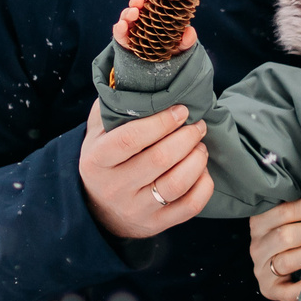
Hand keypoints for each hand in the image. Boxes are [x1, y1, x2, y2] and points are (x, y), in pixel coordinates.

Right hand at [81, 104, 211, 238]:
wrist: (98, 209)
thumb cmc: (105, 160)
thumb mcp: (98, 133)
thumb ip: (114, 106)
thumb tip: (137, 76)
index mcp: (97, 161)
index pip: (130, 139)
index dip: (160, 122)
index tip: (181, 110)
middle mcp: (115, 187)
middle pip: (160, 159)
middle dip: (187, 137)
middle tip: (197, 125)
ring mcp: (136, 209)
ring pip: (177, 183)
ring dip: (197, 158)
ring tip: (200, 145)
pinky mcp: (156, 225)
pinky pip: (190, 206)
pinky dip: (204, 184)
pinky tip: (202, 170)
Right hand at [112, 0, 196, 54]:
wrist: (160, 68)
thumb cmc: (170, 50)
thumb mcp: (181, 45)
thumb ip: (186, 40)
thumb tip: (190, 31)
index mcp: (155, 15)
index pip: (151, 0)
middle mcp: (142, 19)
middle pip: (136, 6)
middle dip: (136, 1)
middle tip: (140, 0)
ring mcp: (131, 29)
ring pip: (126, 16)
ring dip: (128, 12)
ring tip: (134, 13)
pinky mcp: (124, 41)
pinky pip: (119, 33)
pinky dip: (119, 28)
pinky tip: (122, 25)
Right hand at [247, 195, 300, 300]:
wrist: (273, 268)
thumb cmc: (290, 236)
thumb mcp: (287, 219)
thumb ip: (300, 209)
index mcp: (259, 224)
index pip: (285, 211)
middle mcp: (256, 247)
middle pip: (286, 236)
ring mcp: (261, 271)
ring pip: (286, 261)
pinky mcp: (269, 290)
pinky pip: (287, 292)